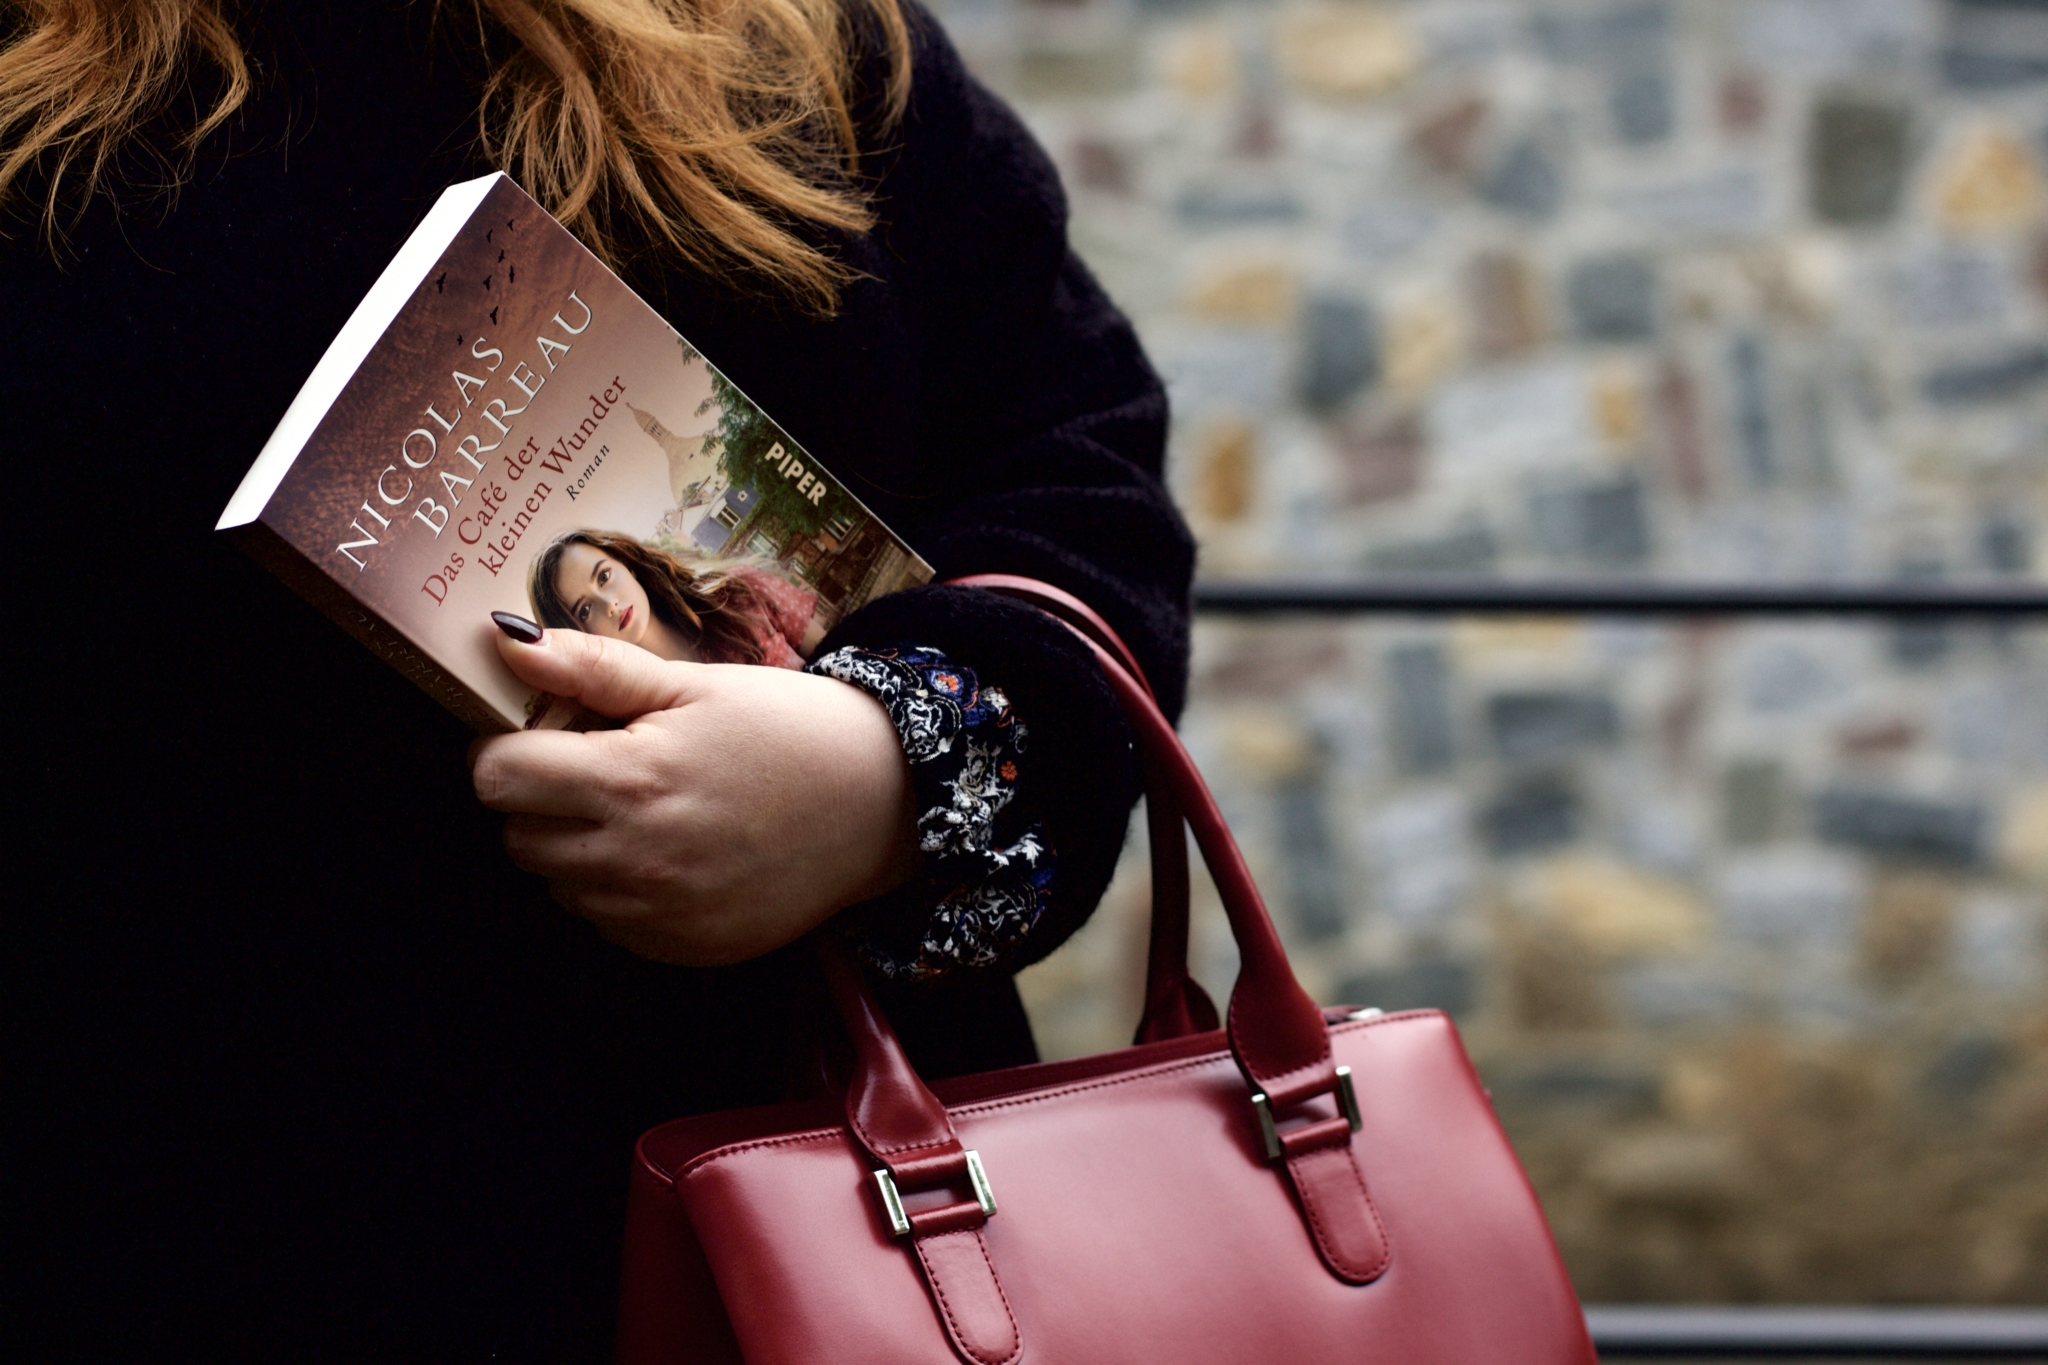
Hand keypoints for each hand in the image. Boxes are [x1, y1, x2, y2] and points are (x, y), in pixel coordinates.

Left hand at [469, 627, 917, 964]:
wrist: (886, 801)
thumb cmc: (789, 729)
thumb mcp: (694, 684)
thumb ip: (592, 668)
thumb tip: (504, 643)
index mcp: (629, 780)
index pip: (496, 778)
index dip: (509, 747)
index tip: (549, 734)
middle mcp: (633, 859)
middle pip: (516, 837)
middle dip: (541, 799)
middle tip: (603, 767)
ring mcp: (658, 914)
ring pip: (558, 885)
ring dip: (579, 847)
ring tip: (648, 808)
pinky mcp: (684, 947)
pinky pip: (609, 922)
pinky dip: (622, 889)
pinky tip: (675, 851)